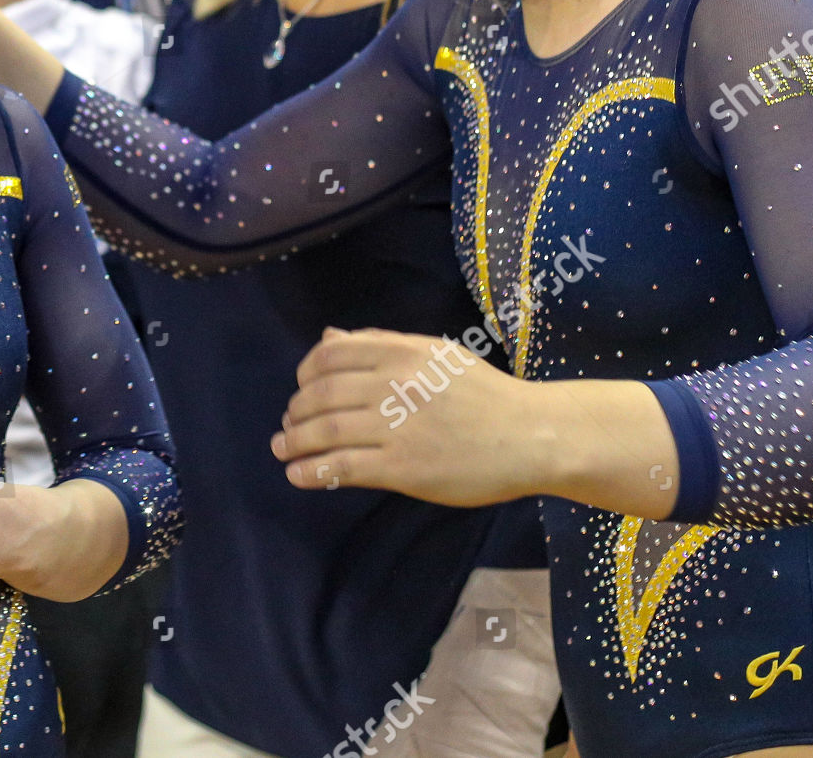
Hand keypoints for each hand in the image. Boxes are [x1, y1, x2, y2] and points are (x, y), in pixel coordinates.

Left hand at [271, 327, 543, 505]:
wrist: (529, 435)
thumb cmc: (482, 393)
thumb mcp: (433, 353)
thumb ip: (380, 343)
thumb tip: (329, 337)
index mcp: (400, 351)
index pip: (330, 355)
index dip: (305, 372)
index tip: (300, 387)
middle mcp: (392, 384)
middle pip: (321, 394)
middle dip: (296, 410)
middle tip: (289, 423)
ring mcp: (396, 427)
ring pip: (325, 431)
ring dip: (294, 441)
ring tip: (283, 448)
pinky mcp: (403, 468)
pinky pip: (343, 467)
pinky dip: (311, 471)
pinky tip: (297, 475)